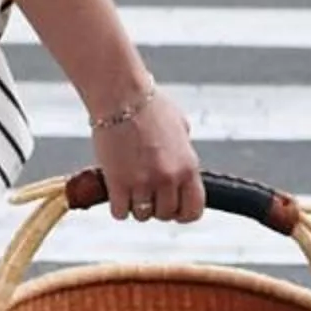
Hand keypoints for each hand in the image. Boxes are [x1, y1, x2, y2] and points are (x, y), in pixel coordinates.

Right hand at [92, 90, 203, 224]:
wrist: (121, 95)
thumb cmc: (149, 105)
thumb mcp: (179, 128)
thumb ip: (183, 153)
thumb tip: (183, 167)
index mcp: (188, 166)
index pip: (194, 210)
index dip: (183, 214)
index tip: (173, 209)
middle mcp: (169, 178)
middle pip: (165, 215)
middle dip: (156, 207)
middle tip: (145, 191)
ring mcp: (143, 182)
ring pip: (142, 215)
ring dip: (135, 205)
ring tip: (130, 186)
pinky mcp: (118, 182)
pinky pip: (120, 212)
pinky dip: (118, 205)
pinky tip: (116, 190)